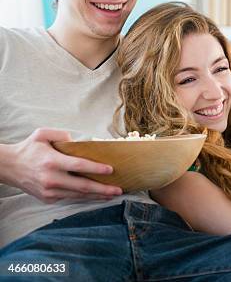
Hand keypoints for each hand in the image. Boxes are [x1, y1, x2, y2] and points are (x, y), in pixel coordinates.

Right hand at [3, 128, 122, 203]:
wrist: (9, 166)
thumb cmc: (29, 148)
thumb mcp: (42, 134)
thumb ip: (61, 134)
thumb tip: (80, 142)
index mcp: (51, 161)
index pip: (78, 166)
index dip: (96, 169)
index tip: (111, 170)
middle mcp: (51, 179)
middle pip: (82, 186)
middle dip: (102, 189)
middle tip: (118, 189)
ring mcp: (49, 191)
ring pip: (78, 195)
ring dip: (97, 196)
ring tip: (112, 194)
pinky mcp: (48, 198)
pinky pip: (71, 198)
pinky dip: (85, 198)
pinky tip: (97, 196)